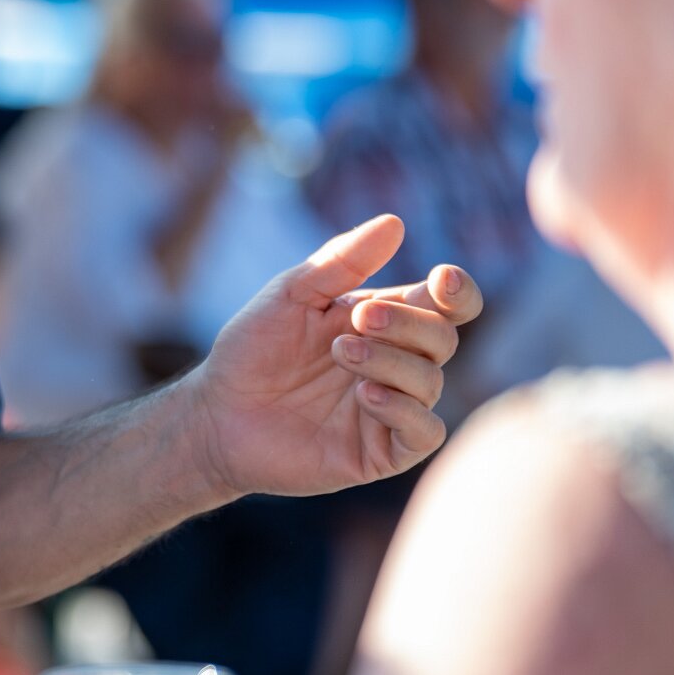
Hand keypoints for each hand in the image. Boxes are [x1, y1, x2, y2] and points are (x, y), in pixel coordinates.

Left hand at [180, 214, 483, 499]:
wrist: (216, 414)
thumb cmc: (252, 350)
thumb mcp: (290, 295)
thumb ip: (340, 262)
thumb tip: (394, 223)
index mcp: (382, 321)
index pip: (444, 305)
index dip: (457, 292)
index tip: (441, 279)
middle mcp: (395, 363)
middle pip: (441, 337)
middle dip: (406, 323)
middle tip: (359, 318)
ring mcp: (391, 408)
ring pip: (431, 381)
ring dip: (391, 361)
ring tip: (341, 352)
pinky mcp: (381, 451)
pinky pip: (425, 432)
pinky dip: (404, 410)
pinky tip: (365, 395)